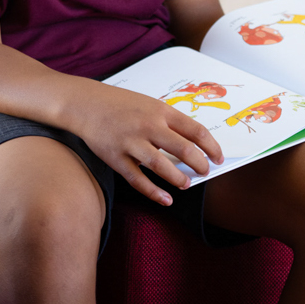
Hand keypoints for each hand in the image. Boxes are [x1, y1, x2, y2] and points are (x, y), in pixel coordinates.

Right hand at [74, 84, 223, 206]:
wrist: (85, 103)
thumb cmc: (120, 104)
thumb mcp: (149, 104)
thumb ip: (169, 121)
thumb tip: (192, 144)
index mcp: (160, 111)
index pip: (196, 131)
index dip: (212, 147)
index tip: (219, 158)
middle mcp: (148, 126)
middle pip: (184, 149)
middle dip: (200, 165)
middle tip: (205, 172)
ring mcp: (131, 142)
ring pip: (162, 166)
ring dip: (179, 179)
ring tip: (186, 184)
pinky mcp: (116, 158)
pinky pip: (138, 179)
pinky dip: (154, 192)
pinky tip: (166, 199)